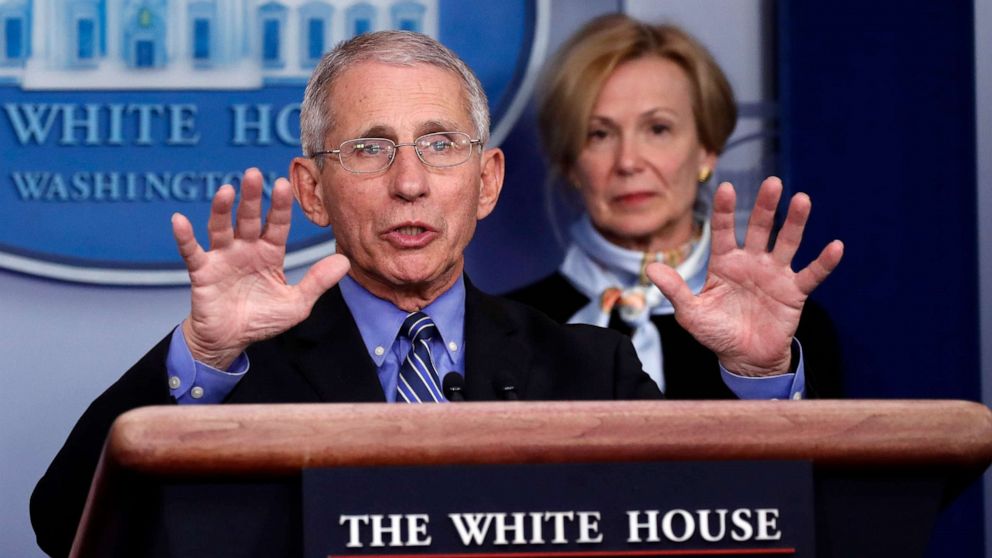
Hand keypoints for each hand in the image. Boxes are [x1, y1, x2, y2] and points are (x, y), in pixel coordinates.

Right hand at [172, 168, 349, 368]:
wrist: (230, 341)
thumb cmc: (262, 319)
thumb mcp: (296, 304)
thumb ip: (318, 282)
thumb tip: (346, 262)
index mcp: (270, 253)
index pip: (277, 224)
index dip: (280, 206)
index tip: (283, 183)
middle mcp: (246, 249)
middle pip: (249, 218)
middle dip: (252, 197)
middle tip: (253, 174)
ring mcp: (223, 258)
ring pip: (221, 228)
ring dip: (222, 210)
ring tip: (225, 191)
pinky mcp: (202, 272)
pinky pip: (191, 251)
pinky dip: (184, 237)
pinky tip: (179, 220)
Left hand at [646, 177, 842, 375]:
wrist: (744, 359)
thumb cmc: (716, 332)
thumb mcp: (691, 314)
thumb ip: (675, 290)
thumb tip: (650, 269)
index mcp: (724, 262)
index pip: (723, 230)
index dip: (724, 210)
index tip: (725, 188)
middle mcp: (751, 261)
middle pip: (759, 228)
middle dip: (765, 206)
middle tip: (773, 183)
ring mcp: (774, 274)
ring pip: (786, 243)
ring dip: (795, 223)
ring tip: (802, 200)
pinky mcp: (793, 292)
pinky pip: (810, 274)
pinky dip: (824, 262)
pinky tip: (835, 246)